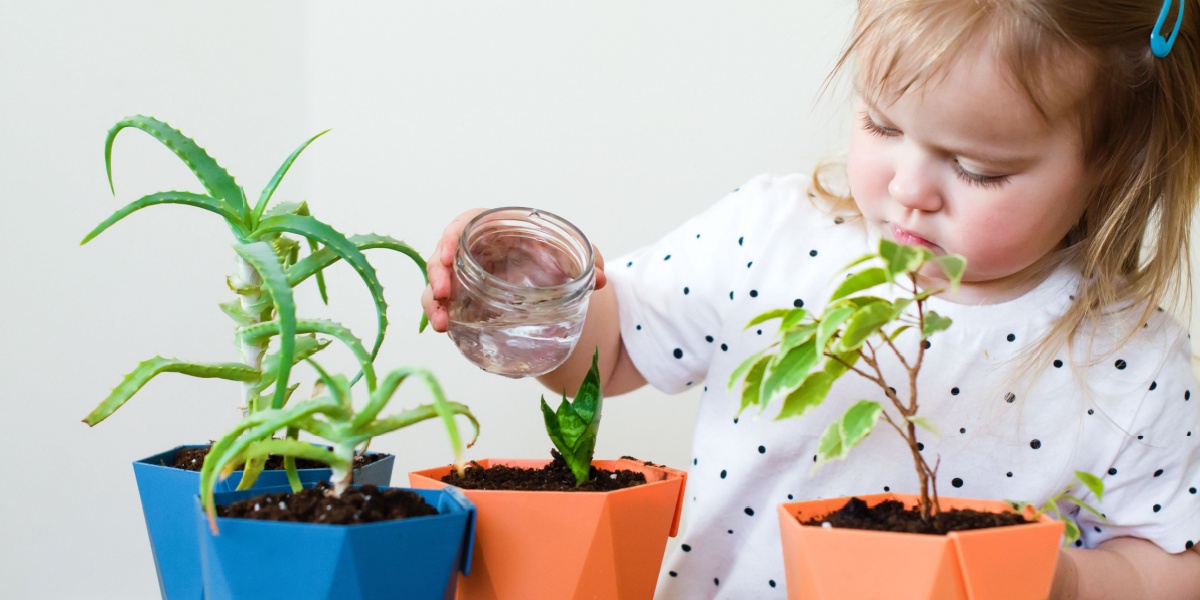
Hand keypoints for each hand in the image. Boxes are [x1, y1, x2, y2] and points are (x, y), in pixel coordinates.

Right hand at [420, 209, 607, 332]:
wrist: (548, 281)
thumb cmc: (552, 256)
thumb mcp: (569, 254)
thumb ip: (586, 259)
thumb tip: (601, 278)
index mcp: (494, 229)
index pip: (465, 224)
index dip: (452, 236)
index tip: (450, 254)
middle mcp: (474, 251)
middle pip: (444, 255)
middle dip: (438, 274)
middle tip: (444, 292)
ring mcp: (465, 277)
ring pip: (438, 284)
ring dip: (434, 302)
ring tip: (441, 323)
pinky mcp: (464, 301)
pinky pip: (443, 304)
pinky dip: (440, 315)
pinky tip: (444, 329)